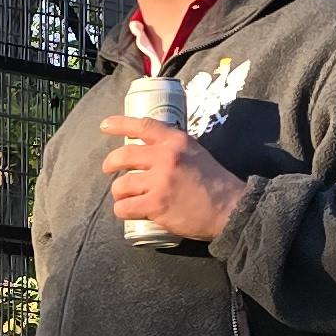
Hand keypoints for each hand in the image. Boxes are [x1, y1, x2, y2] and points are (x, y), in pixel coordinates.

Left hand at [101, 119, 242, 244]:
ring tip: (126, 198)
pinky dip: (123, 211)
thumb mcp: (196, 153)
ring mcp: (159, 182)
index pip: (143, 125)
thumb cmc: (216, 183)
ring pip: (121, 185)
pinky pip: (125, 208)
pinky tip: (129, 212)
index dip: (120, 124)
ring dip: (119, 193)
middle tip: (108, 169)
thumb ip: (173, 150)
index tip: (105, 126)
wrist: (230, 209)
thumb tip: (151, 153)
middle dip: (110, 163)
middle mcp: (165, 157)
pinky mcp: (156, 205)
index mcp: (176, 141)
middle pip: (123, 156)